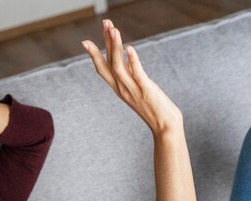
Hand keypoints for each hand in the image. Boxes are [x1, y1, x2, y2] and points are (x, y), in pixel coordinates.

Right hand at [81, 19, 182, 133]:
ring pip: (119, 66)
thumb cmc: (154, 108)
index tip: (86, 42)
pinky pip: (137, 73)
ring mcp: (133, 90)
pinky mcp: (146, 90)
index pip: (102, 69)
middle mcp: (122, 89)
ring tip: (114, 30)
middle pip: (109, 63)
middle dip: (106, 42)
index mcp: (119, 89)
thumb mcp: (138, 90)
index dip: (94, 55)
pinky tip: (130, 48)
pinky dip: (133, 60)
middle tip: (105, 23)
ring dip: (116, 47)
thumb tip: (128, 61)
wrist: (165, 127)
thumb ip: (131, 77)